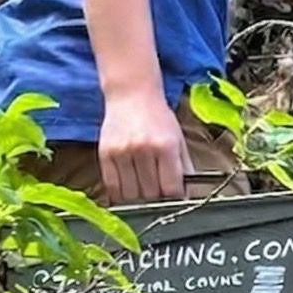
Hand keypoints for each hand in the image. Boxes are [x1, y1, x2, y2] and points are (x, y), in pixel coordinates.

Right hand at [99, 87, 189, 202]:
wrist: (131, 94)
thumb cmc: (157, 116)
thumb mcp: (178, 137)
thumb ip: (185, 166)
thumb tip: (187, 193)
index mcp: (166, 146)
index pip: (171, 188)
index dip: (174, 198)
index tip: (174, 197)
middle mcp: (144, 149)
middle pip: (151, 194)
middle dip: (157, 198)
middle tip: (158, 192)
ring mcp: (122, 152)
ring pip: (131, 195)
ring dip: (138, 197)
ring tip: (143, 188)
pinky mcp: (105, 154)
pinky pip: (112, 186)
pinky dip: (121, 193)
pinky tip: (128, 187)